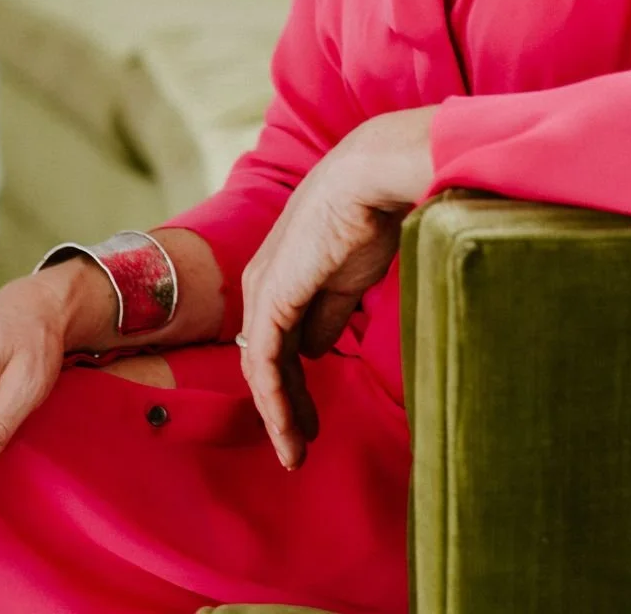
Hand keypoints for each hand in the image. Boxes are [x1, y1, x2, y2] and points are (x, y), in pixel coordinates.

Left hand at [237, 105, 435, 469]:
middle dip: (284, 406)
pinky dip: (276, 401)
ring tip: (296, 452)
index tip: (311, 419)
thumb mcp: (347, 276)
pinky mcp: (272, 300)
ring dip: (280, 414)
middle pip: (265, 358)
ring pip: (262, 368)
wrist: (369, 178)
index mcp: (281, 273)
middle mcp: (263, 283)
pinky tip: (290, 428)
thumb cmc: (367, 215)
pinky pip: (266, 363)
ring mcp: (263, 292)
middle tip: (301, 446)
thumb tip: (314, 350)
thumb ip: (327, 312)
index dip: (291, 383)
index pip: (276, 341)